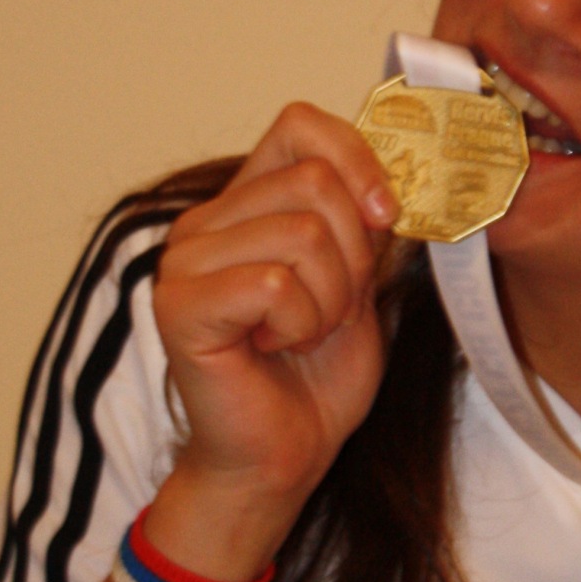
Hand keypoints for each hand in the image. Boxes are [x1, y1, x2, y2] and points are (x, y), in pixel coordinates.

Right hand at [150, 102, 399, 567]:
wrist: (283, 456)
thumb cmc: (315, 377)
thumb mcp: (361, 283)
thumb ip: (367, 224)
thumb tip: (401, 173)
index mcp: (248, 202)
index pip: (301, 125)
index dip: (357, 160)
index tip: (383, 217)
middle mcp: (207, 221)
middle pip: (315, 183)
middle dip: (353, 255)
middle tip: (331, 309)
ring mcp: (185, 261)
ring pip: (304, 234)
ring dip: (328, 298)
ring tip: (302, 333)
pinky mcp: (179, 306)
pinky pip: (274, 285)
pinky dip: (300, 324)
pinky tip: (275, 348)